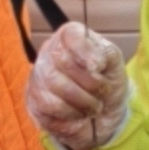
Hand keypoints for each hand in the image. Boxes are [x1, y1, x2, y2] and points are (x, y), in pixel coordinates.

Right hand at [25, 19, 127, 148]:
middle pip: (62, 62)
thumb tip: (93, 64)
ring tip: (95, 106)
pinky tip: (80, 114)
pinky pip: (49, 106)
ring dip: (82, 101)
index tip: (100, 67)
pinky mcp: (34, 101)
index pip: (70, 35)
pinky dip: (71, 114)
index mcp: (69, 37)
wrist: (104, 113)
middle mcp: (49, 53)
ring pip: (55, 85)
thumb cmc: (107, 82)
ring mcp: (38, 77)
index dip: (85, 51)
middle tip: (104, 91)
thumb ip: (106, 54)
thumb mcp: (114, 63)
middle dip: (90, 82)